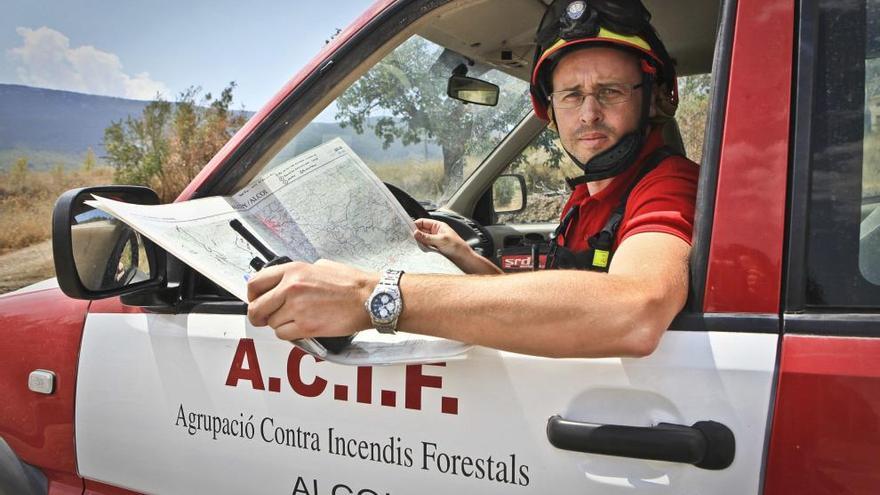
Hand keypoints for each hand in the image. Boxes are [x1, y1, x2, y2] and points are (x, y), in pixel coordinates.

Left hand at [246, 259, 374, 340]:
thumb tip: (284, 282)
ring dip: (280, 324)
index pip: (255, 283)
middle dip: (257, 316)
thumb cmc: (351, 284)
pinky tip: (302, 327)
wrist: (369, 299)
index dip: (251, 296)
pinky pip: (284, 335)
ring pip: (272, 324)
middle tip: (263, 318)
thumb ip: (298, 274)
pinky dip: (290, 334)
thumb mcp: (320, 266)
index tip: (255, 301)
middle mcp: (291, 288)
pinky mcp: (306, 327)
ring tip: (296, 319)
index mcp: (293, 270)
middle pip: (257, 308)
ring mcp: (298, 308)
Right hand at [414, 218, 501, 274]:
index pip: (423, 222)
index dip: (416, 225)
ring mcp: (435, 241)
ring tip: (422, 246)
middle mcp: (436, 232)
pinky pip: (425, 247)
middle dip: (417, 235)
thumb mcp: (440, 240)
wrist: (464, 259)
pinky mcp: (434, 249)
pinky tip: (424, 251)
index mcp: (438, 226)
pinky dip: (423, 249)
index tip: (410, 231)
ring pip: (422, 240)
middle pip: (421, 231)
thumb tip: (415, 233)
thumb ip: (427, 237)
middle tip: (414, 240)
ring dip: (421, 243)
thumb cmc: (457, 247)